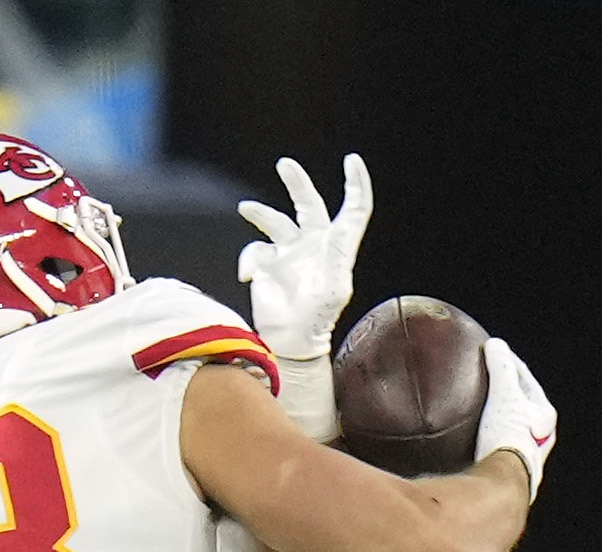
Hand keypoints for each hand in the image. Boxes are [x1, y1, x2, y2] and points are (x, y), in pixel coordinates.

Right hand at [237, 155, 371, 449]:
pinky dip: (249, 260)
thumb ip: (334, 258)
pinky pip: (254, 250)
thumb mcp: (335, 287)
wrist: (292, 341)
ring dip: (260, 212)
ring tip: (245, 208)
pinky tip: (248, 276)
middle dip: (297, 182)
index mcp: (337, 246)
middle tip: (285, 164)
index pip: (354, 209)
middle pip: (308, 203)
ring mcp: (289, 253)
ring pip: (275, 221)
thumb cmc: (319, 317)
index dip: (356, 185)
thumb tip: (323, 237)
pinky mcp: (267, 264)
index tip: (352, 160)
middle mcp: (313, 243)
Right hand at [474, 336, 555, 496]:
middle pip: (522, 406)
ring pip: (512, 429)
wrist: (502, 481)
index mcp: (544, 415)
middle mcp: (541, 437)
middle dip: (507, 393)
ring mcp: (526, 457)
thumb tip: (495, 344)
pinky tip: (471, 442)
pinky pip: (498, 448)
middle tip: (488, 381)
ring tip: (480, 412)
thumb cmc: (508, 435)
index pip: (526, 380)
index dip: (509, 363)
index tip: (493, 353)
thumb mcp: (504, 394)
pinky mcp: (510, 473)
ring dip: (498, 418)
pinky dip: (487, 439)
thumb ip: (500, 368)